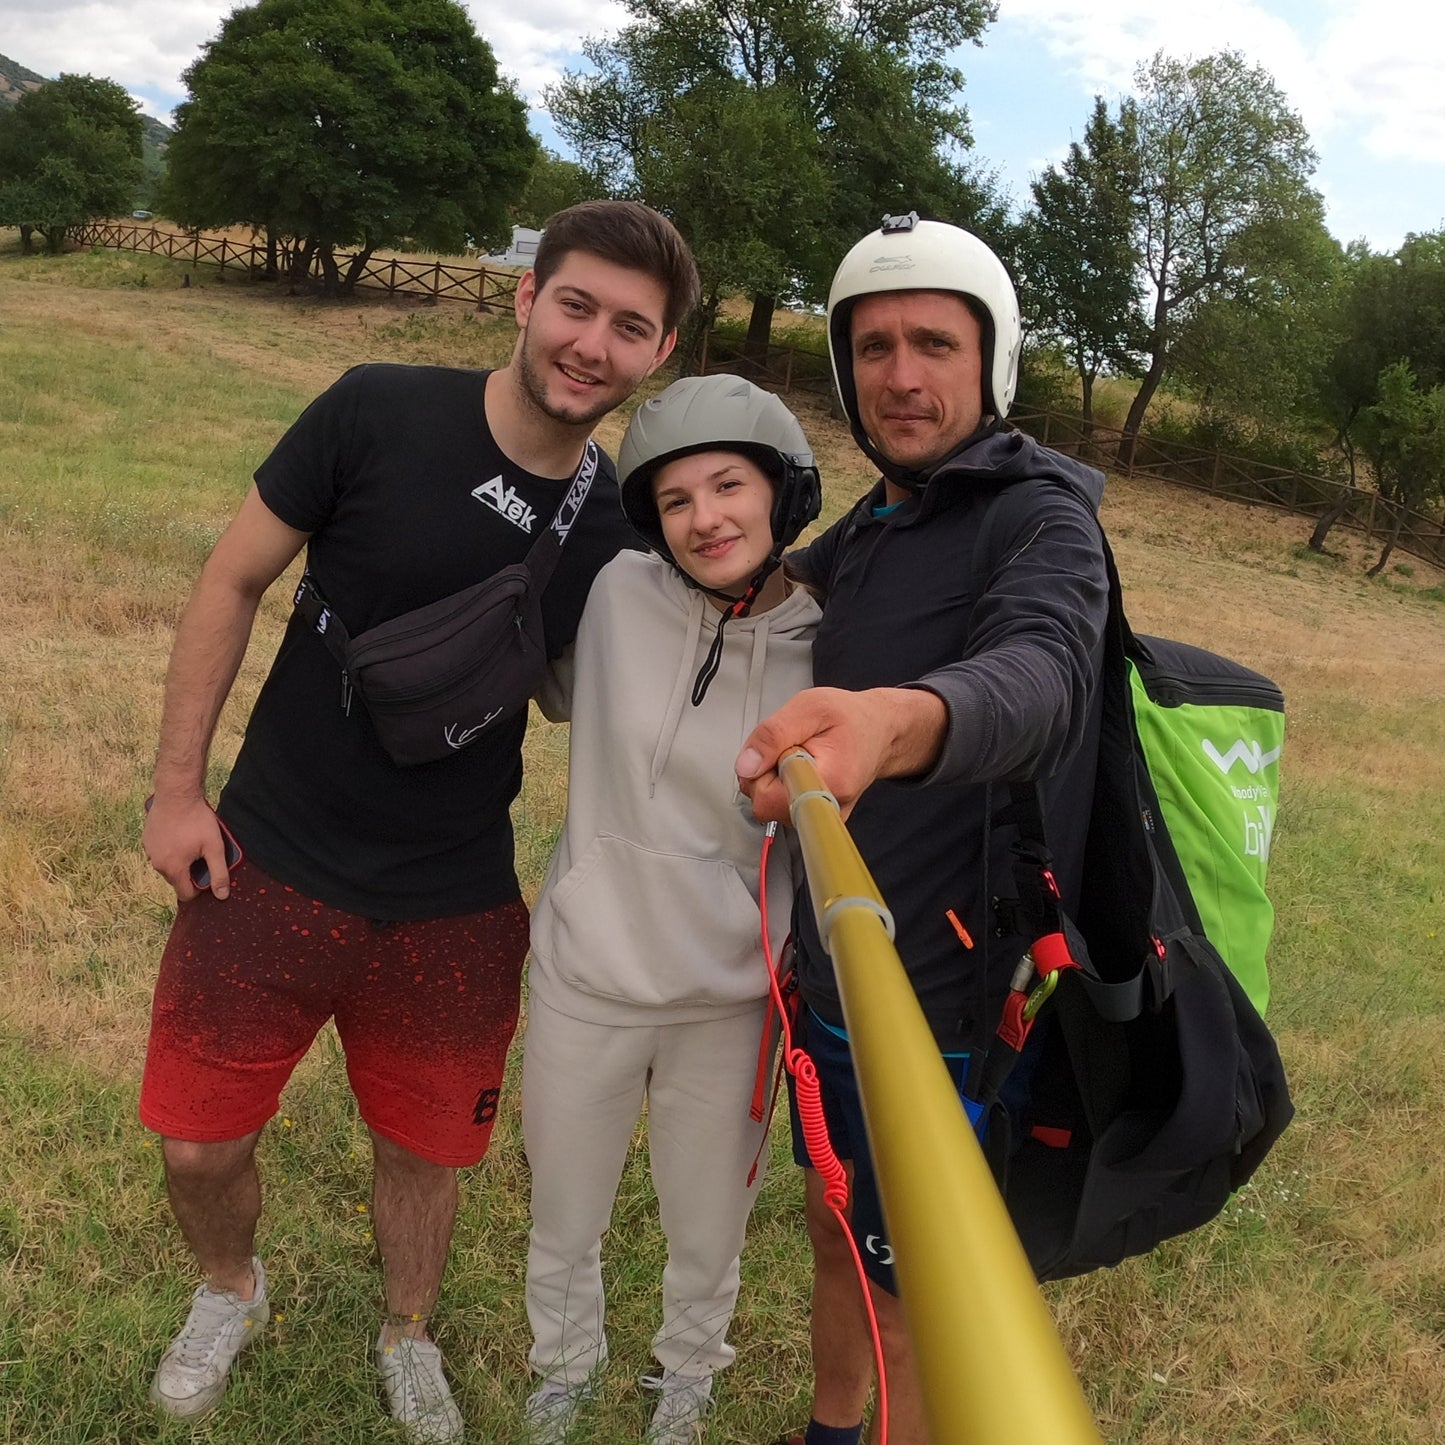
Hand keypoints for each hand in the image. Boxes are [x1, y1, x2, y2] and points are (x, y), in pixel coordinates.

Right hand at [142, 793, 232, 901]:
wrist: (176, 794)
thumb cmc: (197, 820)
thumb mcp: (214, 847)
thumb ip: (219, 873)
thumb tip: (222, 896)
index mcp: (173, 869)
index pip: (186, 894)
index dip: (200, 888)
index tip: (208, 872)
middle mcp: (156, 864)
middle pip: (176, 880)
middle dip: (190, 872)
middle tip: (202, 854)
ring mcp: (149, 851)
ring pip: (167, 866)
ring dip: (179, 861)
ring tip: (191, 843)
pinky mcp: (146, 840)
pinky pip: (159, 853)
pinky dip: (169, 849)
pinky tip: (180, 835)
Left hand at [735, 686, 947, 823]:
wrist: (879, 730)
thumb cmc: (849, 717)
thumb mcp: (809, 707)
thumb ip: (773, 735)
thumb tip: (746, 766)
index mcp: (829, 782)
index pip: (768, 799)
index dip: (763, 769)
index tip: (783, 748)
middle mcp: (828, 808)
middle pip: (765, 804)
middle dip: (765, 771)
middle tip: (790, 746)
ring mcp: (822, 816)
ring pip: (770, 806)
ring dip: (773, 777)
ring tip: (797, 754)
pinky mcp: (817, 816)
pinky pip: (780, 806)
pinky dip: (781, 785)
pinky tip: (799, 768)